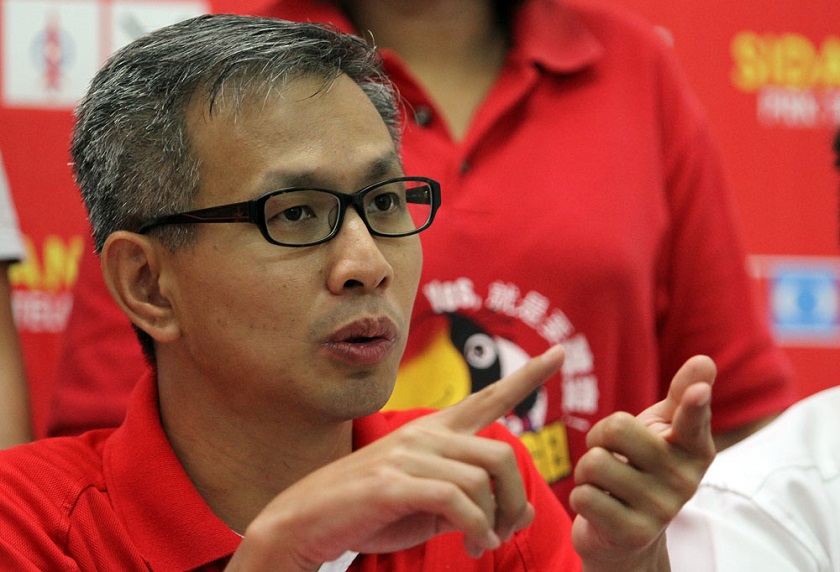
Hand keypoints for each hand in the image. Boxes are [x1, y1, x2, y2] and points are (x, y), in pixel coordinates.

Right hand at [226, 345, 565, 571]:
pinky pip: (458, 501)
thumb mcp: (426, 503)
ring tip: (484, 543)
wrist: (305, 521)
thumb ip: (466, 497)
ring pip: (484, 478)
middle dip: (518, 498)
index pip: (487, 397)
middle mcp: (425, 435)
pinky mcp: (393, 483)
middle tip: (509, 530)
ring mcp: (408, 456)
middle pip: (501, 454)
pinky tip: (471, 543)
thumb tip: (511, 514)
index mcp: (434, 433)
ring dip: (497, 520)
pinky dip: (476, 529)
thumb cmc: (370, 512)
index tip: (560, 353)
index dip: (526, 377)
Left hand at [570, 355, 716, 571]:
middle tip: (611, 454)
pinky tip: (600, 506)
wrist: (627, 534)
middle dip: (598, 438)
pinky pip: (583, 497)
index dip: (694, 404)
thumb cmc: (643, 467)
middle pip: (616, 428)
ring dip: (586, 471)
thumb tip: (705, 360)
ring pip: (594, 463)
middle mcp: (685, 480)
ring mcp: (661, 510)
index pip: (692, 421)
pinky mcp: (633, 534)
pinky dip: (581, 498)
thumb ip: (681, 395)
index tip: (697, 392)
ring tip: (605, 483)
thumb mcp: (663, 430)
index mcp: (695, 449)